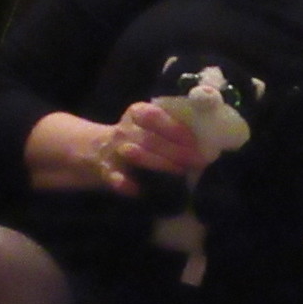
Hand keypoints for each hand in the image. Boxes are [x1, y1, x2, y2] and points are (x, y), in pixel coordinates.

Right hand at [25, 104, 206, 195]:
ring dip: (157, 163)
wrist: (94, 150)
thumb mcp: (148, 127)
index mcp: (137, 113)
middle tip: (197, 162)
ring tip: (178, 173)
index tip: (195, 142)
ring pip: (135, 154)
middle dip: (176, 150)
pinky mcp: (105, 170)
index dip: (175, 128)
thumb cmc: (135, 139)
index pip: (155, 116)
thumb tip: (208, 143)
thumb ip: (171, 131)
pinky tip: (137, 190)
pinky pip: (114, 177)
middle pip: (151, 138)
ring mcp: (114, 150)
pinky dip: (125, 183)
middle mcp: (125, 129)